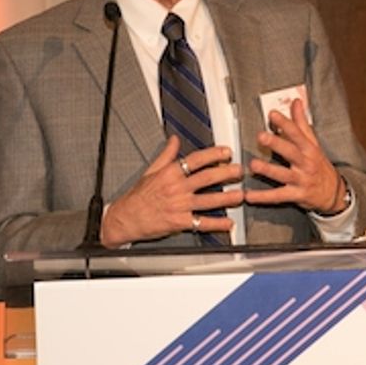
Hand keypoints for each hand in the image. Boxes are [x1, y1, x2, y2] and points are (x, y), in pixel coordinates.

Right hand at [101, 135, 242, 247]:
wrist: (125, 218)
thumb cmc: (137, 196)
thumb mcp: (150, 170)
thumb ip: (166, 155)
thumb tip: (175, 140)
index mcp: (170, 173)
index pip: (196, 160)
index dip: (214, 155)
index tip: (226, 153)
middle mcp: (177, 188)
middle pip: (207, 178)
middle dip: (226, 174)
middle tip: (239, 171)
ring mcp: (180, 206)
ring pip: (208, 200)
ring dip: (226, 198)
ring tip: (240, 195)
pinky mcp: (180, 222)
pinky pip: (202, 223)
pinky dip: (216, 224)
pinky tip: (228, 223)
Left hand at [245, 98, 341, 212]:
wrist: (334, 193)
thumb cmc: (319, 166)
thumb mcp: (313, 143)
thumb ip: (301, 123)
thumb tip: (296, 102)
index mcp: (309, 149)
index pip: (297, 134)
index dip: (285, 123)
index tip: (273, 114)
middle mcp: (305, 163)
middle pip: (290, 152)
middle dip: (276, 144)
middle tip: (261, 136)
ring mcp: (301, 180)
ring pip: (283, 175)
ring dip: (268, 170)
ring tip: (253, 165)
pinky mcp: (296, 196)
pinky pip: (278, 196)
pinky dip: (263, 197)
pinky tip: (250, 195)